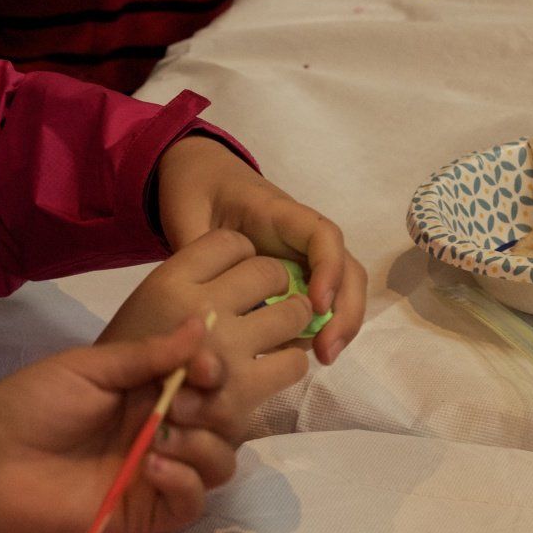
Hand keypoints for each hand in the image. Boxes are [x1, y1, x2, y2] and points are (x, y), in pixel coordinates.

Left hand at [0, 318, 235, 532]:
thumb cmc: (34, 405)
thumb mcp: (91, 368)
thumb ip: (148, 354)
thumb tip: (200, 324)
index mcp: (149, 391)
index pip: (207, 382)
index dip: (214, 373)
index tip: (204, 368)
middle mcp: (163, 430)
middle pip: (224, 422)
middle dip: (211, 409)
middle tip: (173, 406)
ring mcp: (158, 474)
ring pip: (219, 463)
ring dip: (202, 445)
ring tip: (158, 438)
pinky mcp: (148, 513)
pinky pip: (193, 503)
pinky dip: (186, 482)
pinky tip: (152, 467)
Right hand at [98, 230, 312, 441]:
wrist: (115, 429)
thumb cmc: (131, 366)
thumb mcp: (150, 309)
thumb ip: (193, 287)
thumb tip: (250, 272)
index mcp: (169, 281)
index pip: (232, 243)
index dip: (244, 257)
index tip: (239, 277)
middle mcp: (201, 307)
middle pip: (270, 271)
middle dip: (276, 285)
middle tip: (267, 304)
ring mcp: (226, 348)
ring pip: (294, 313)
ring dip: (291, 323)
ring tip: (277, 334)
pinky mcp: (245, 389)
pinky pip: (294, 362)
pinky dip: (288, 362)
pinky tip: (272, 366)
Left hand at [154, 135, 367, 364]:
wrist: (197, 174)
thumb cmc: (195, 189)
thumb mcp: (186, 216)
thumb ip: (194, 252)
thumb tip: (207, 301)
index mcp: (277, 212)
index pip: (321, 235)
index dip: (328, 269)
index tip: (316, 304)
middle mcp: (299, 234)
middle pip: (345, 267)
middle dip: (346, 309)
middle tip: (326, 351)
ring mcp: (301, 254)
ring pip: (341, 285)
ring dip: (341, 321)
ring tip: (323, 357)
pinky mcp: (294, 272)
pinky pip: (318, 298)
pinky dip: (320, 324)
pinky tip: (302, 352)